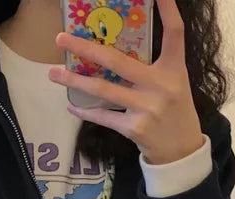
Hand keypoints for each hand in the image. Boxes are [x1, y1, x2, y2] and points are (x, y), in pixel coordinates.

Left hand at [48, 0, 203, 164]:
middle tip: (61, 38)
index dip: (168, 11)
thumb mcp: (173, 83)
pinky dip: (85, 111)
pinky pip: (103, 116)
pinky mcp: (134, 128)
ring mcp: (147, 108)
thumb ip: (152, 67)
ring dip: (75, 81)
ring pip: (103, 90)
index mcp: (173, 69)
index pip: (174, 34)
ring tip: (54, 74)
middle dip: (86, 48)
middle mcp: (161, 86)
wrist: (181, 149)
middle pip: (118, 61)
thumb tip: (114, 52)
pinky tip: (71, 106)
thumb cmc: (173, 110)